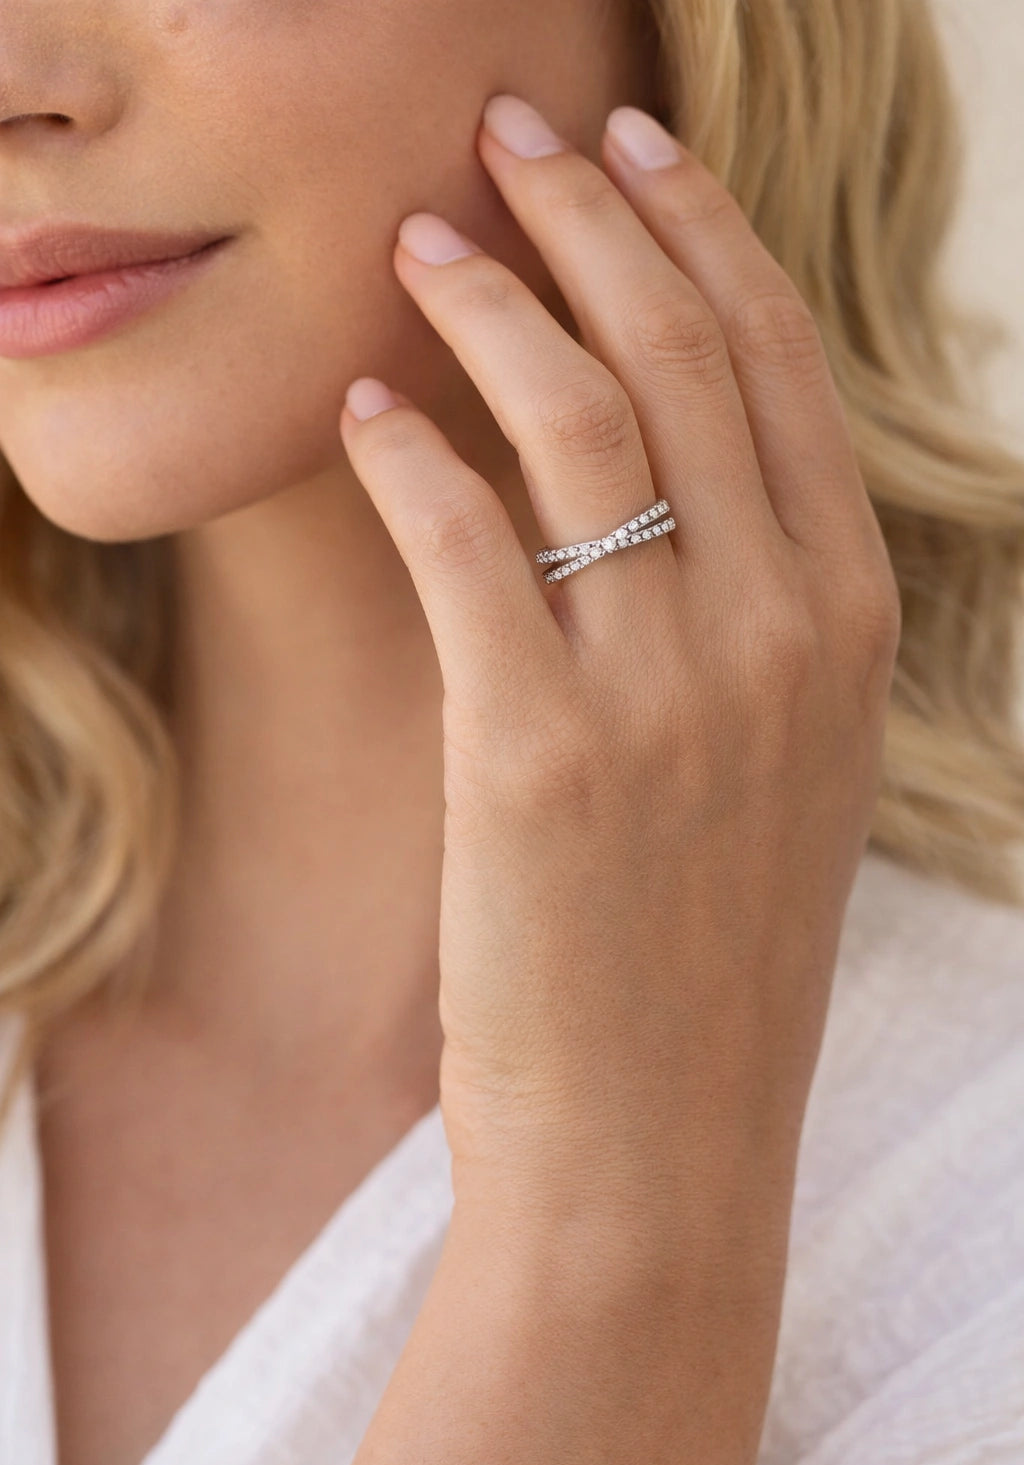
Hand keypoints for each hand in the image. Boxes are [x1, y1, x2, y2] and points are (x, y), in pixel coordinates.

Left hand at [338, 94, 900, 1241]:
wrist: (658, 1140)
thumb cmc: (704, 956)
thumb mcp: (775, 765)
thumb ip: (751, 614)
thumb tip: (664, 473)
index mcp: (848, 619)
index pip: (780, 367)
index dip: (701, 233)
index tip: (634, 148)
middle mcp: (780, 628)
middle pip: (682, 351)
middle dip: (593, 213)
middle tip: (513, 132)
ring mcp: (669, 685)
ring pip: (579, 412)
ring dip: (488, 298)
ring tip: (419, 240)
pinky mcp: (539, 746)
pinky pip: (468, 538)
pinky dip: (407, 450)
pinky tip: (363, 403)